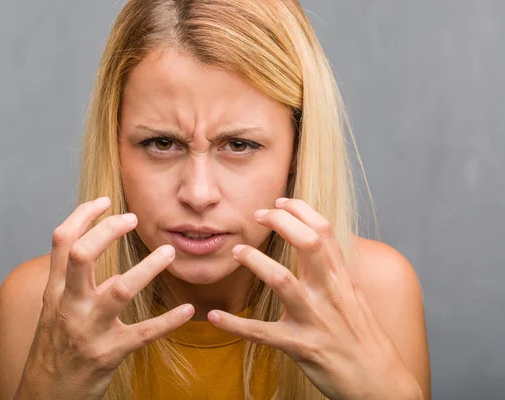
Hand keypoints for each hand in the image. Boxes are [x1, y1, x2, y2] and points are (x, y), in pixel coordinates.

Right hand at [15, 197, 193, 399]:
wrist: (44, 395)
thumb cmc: (54, 347)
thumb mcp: (55, 311)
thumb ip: (75, 283)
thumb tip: (105, 262)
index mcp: (56, 291)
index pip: (63, 242)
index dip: (83, 216)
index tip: (105, 201)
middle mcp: (70, 306)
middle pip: (84, 255)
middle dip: (108, 230)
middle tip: (133, 219)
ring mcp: (90, 330)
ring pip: (119, 290)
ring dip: (148, 268)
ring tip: (169, 252)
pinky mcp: (110, 353)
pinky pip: (144, 333)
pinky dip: (168, 320)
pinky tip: (187, 309)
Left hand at [207, 197, 418, 399]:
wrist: (379, 380)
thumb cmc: (362, 335)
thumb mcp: (354, 295)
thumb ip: (334, 269)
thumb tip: (317, 241)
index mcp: (342, 278)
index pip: (324, 231)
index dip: (300, 210)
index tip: (279, 201)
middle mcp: (330, 292)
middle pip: (308, 244)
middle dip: (280, 222)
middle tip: (256, 215)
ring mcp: (315, 319)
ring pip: (282, 281)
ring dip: (256, 262)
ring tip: (236, 252)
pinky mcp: (300, 345)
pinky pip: (262, 332)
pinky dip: (236, 324)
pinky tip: (215, 315)